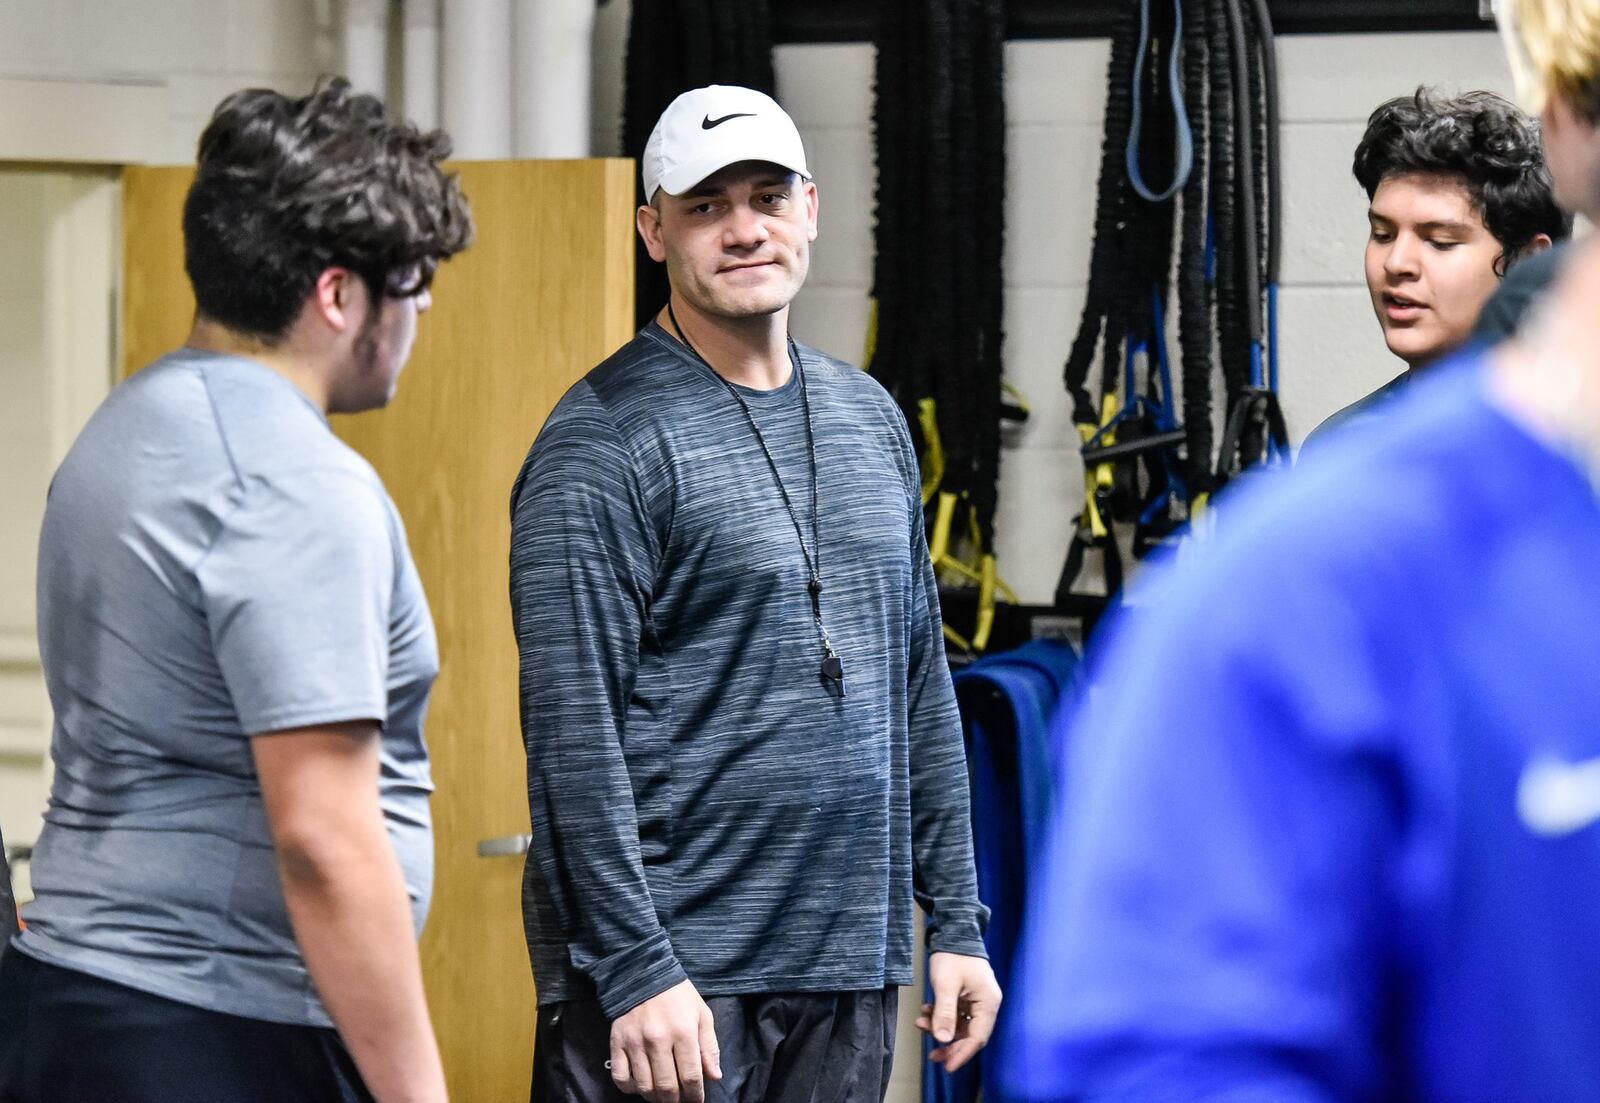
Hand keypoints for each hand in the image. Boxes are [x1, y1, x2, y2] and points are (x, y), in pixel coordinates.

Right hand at [609, 979, 721, 1102]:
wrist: (643, 972)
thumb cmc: (678, 995)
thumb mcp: (702, 1014)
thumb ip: (709, 1046)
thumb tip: (714, 1076)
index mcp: (683, 1032)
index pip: (691, 1077)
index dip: (695, 1096)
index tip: (696, 1101)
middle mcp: (658, 1040)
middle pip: (667, 1087)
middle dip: (675, 1101)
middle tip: (679, 1101)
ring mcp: (635, 1042)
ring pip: (645, 1086)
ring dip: (655, 1098)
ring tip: (662, 1096)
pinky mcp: (617, 1042)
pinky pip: (621, 1077)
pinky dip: (630, 1088)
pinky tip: (640, 1085)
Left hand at [916, 951, 1001, 1072]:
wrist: (953, 931)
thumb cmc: (953, 955)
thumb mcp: (946, 985)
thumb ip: (945, 1013)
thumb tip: (943, 1040)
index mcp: (988, 1003)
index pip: (978, 1038)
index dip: (962, 1054)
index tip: (947, 1066)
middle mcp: (986, 1004)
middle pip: (970, 1035)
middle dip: (950, 1045)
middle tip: (933, 1055)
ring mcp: (977, 1001)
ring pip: (960, 1026)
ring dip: (941, 1028)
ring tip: (922, 1023)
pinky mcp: (967, 997)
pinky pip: (955, 1014)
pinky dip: (941, 1016)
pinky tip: (926, 1012)